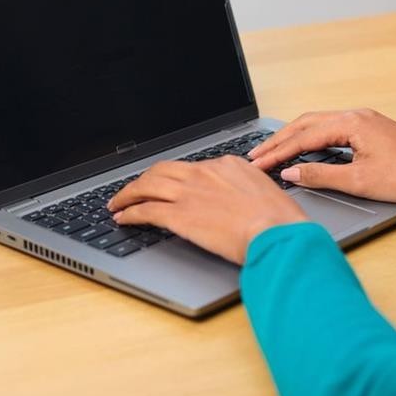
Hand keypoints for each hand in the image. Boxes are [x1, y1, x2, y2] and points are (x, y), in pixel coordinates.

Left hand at [107, 156, 306, 263]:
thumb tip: (240, 196)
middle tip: (132, 189)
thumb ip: (246, 188)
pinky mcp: (178, 215)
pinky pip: (145, 210)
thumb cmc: (278, 219)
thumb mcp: (264, 192)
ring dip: (128, 194)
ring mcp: (189, 192)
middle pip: (162, 170)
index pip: (190, 167)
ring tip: (118, 203)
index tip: (167, 184)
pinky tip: (123, 219)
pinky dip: (129, 213)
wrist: (275, 231)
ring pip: (147, 186)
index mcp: (226, 164)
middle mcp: (203, 173)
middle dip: (143, 179)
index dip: (173, 177)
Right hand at [249, 108, 395, 202]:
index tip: (258, 164)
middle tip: (255, 156)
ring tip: (272, 151)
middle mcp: (354, 115)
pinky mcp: (369, 127)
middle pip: (305, 123)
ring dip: (293, 137)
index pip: (302, 137)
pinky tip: (303, 147)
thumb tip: (291, 173)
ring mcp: (363, 119)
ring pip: (317, 123)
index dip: (277, 152)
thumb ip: (321, 176)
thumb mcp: (360, 181)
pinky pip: (331, 127)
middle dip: (278, 140)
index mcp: (350, 123)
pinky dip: (311, 137)